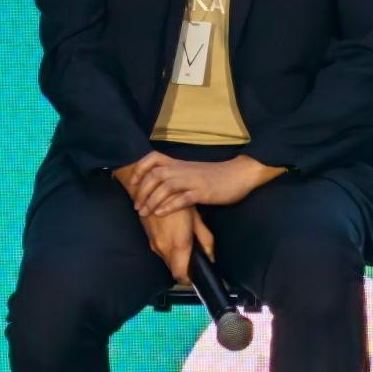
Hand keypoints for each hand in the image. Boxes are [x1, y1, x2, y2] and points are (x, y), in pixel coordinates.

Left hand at [125, 152, 272, 215]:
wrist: (240, 174)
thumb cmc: (216, 175)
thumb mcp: (192, 172)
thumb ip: (178, 176)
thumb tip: (161, 188)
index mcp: (180, 164)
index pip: (153, 158)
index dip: (140, 169)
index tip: (132, 183)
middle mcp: (183, 170)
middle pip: (155, 174)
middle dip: (142, 190)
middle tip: (137, 206)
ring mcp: (193, 180)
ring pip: (166, 186)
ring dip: (152, 200)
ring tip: (144, 212)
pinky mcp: (204, 192)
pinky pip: (183, 198)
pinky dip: (169, 206)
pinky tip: (160, 214)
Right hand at [140, 204, 209, 284]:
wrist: (151, 190)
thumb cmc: (178, 202)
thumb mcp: (197, 219)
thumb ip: (206, 240)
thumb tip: (211, 257)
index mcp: (178, 244)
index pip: (180, 275)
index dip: (189, 279)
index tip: (196, 275)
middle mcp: (164, 248)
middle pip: (174, 270)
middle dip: (184, 269)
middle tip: (194, 260)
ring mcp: (154, 245)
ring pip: (167, 262)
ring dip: (176, 260)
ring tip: (185, 247)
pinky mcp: (149, 240)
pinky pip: (161, 253)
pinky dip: (169, 252)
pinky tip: (175, 239)